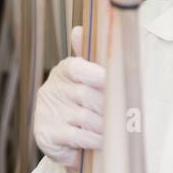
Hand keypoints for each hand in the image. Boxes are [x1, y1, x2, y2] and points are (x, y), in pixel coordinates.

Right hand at [33, 26, 104, 172]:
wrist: (64, 139)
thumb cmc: (83, 104)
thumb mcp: (89, 80)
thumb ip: (91, 57)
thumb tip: (79, 30)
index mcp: (64, 72)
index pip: (77, 68)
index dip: (97, 75)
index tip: (116, 83)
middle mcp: (51, 90)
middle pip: (86, 95)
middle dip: (109, 107)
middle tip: (126, 114)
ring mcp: (47, 112)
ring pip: (84, 117)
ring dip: (104, 126)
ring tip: (118, 131)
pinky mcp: (45, 134)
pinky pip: (76, 136)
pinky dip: (93, 139)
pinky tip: (103, 142)